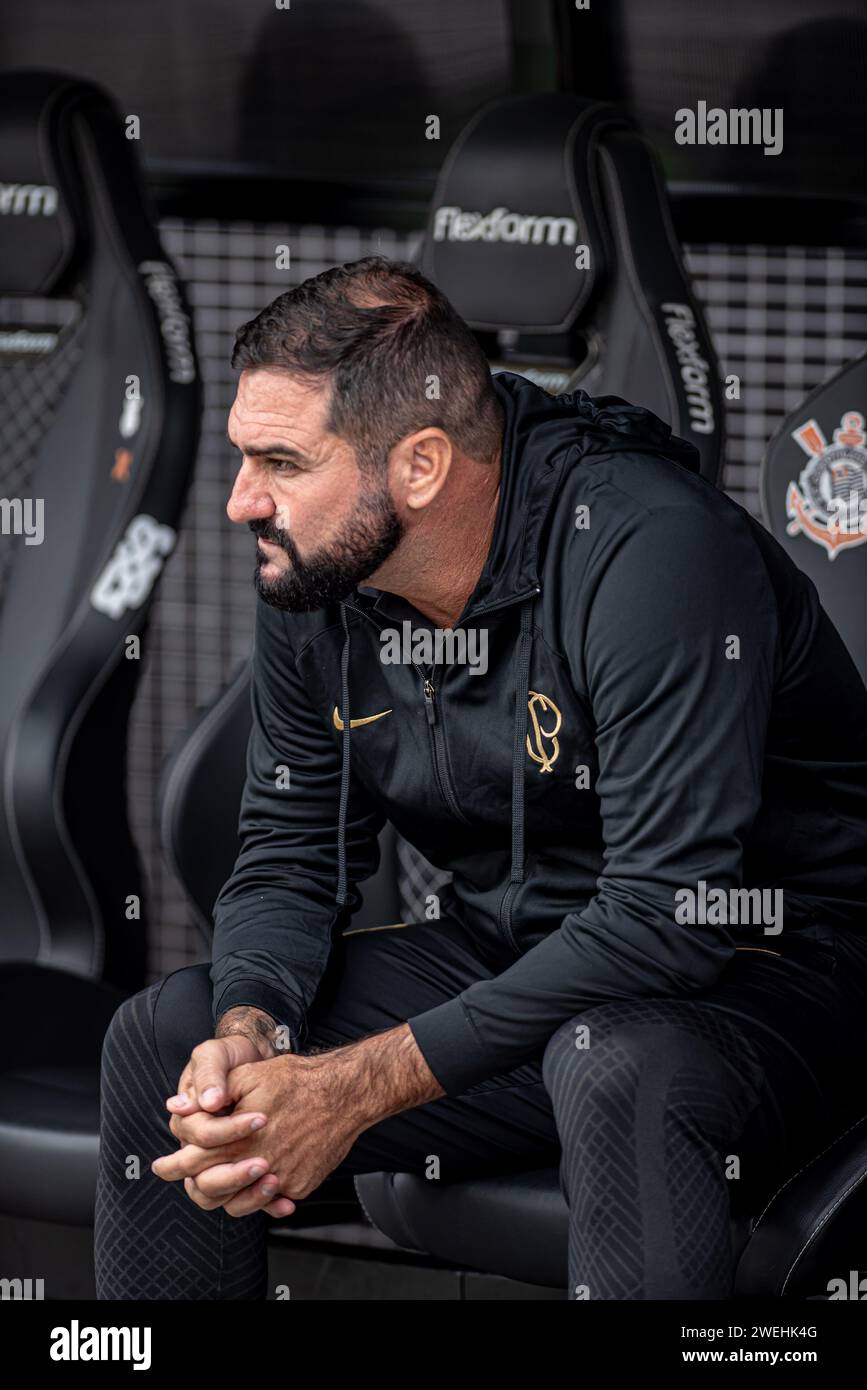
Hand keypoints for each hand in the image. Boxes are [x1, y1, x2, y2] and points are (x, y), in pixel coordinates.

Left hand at [154, 1052, 362, 1217]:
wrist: (345, 1093)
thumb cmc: (298, 1080)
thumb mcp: (250, 1076)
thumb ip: (214, 1094)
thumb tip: (179, 1106)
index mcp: (239, 1138)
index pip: (194, 1161)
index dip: (173, 1166)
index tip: (160, 1167)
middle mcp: (258, 1164)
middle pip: (211, 1190)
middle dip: (192, 1186)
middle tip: (183, 1180)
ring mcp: (281, 1179)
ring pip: (240, 1204)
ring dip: (225, 1194)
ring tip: (218, 1182)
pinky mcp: (300, 1186)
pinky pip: (272, 1199)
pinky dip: (261, 1194)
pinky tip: (258, 1179)